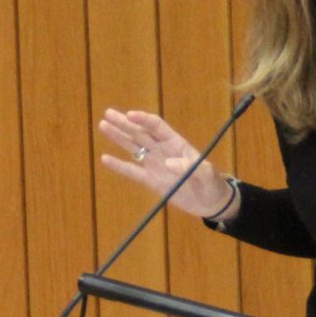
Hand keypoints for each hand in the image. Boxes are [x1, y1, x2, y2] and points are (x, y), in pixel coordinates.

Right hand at [97, 109, 236, 219]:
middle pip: (140, 133)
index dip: (143, 119)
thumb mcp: (206, 174)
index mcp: (176, 143)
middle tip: (108, 113)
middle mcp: (162, 150)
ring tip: (104, 125)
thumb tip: (168, 163)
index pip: (157, 127)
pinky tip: (105, 158)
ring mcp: (155, 164)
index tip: (129, 114)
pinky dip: (119, 166)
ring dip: (119, 137)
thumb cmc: (211, 183)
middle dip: (125, 123)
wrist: (210, 202)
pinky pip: (132, 171)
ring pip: (133, 147)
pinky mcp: (151, 181)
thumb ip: (189, 167)